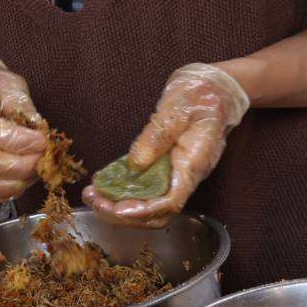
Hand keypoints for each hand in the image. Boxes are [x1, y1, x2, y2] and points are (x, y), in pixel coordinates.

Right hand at [0, 55, 49, 204]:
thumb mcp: (9, 84)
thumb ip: (25, 108)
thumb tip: (41, 132)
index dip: (21, 141)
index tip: (43, 140)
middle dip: (25, 165)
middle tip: (45, 156)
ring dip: (17, 182)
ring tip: (36, 168)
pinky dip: (5, 192)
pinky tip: (22, 179)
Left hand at [85, 63, 249, 228]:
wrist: (214, 90)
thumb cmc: (199, 96)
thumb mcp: (176, 108)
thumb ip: (156, 136)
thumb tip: (136, 164)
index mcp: (193, 164)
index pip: (171, 201)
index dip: (143, 211)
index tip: (117, 209)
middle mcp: (186, 176)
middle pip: (158, 213)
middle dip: (125, 215)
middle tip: (95, 202)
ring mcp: (176, 175)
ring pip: (150, 206)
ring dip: (120, 207)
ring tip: (92, 196)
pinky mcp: (165, 169)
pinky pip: (145, 191)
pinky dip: (122, 194)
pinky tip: (101, 185)